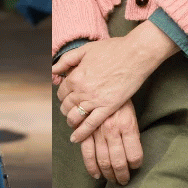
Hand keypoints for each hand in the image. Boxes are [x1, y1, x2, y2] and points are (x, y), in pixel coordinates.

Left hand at [53, 22, 175, 142]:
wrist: (135, 54)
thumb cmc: (111, 49)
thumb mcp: (84, 50)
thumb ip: (66, 60)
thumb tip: (53, 70)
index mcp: (75, 76)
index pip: (61, 92)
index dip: (62, 95)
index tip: (66, 97)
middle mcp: (82, 90)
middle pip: (66, 105)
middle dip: (66, 109)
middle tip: (69, 110)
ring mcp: (95, 100)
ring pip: (75, 116)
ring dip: (71, 121)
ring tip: (73, 122)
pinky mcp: (108, 107)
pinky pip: (91, 124)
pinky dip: (81, 133)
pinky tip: (76, 138)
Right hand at [78, 100, 142, 184]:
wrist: (101, 81)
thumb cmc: (119, 99)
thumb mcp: (131, 114)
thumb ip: (131, 133)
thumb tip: (132, 154)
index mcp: (127, 125)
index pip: (135, 155)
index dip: (136, 164)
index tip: (135, 166)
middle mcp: (113, 130)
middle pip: (119, 162)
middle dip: (122, 175)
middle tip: (124, 180)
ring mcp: (98, 131)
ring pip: (104, 160)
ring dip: (109, 174)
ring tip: (113, 180)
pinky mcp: (85, 130)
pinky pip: (87, 153)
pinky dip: (91, 167)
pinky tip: (97, 175)